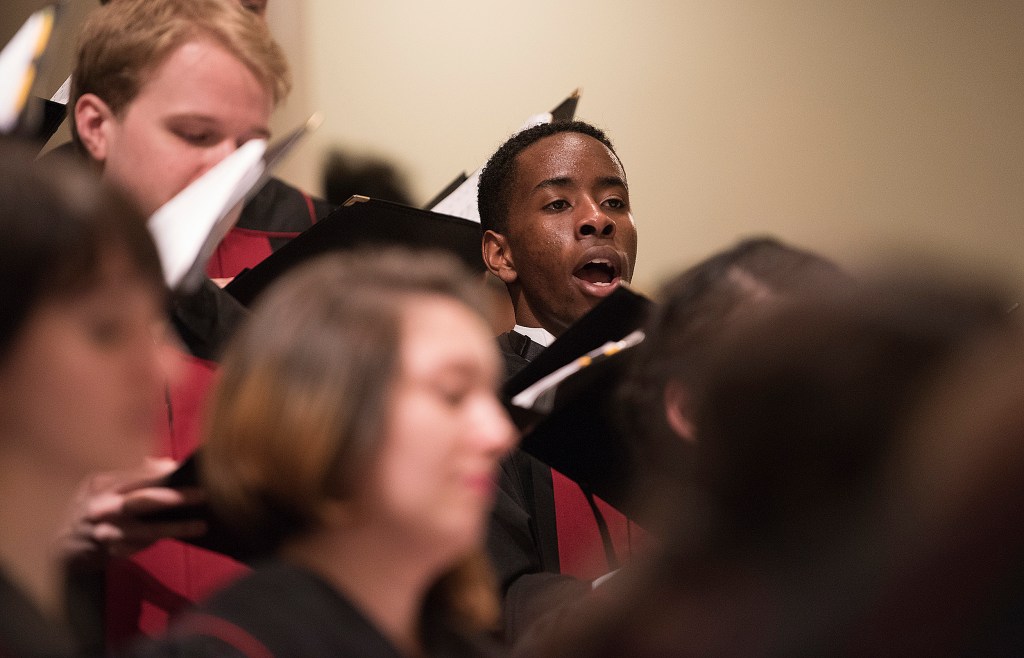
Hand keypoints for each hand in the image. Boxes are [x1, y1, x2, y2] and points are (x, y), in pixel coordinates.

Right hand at [61, 457, 207, 566]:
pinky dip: (158, 542)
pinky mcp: (111, 552)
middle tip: (201, 494)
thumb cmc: (93, 507)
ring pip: (145, 532)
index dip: (163, 474)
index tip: (185, 470)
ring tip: (200, 526)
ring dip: (174, 528)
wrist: (65, 543)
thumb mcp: (105, 486)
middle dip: (172, 498)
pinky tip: (178, 537)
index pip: (137, 477)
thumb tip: (168, 463)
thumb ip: (135, 475)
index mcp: (102, 486)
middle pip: (140, 501)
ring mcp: (106, 532)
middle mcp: (102, 508)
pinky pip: (140, 548)